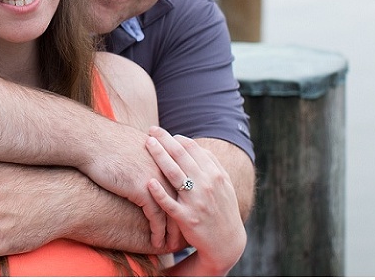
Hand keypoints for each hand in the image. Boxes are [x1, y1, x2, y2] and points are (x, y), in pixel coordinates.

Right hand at [74, 121, 181, 249]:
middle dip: (183, 218)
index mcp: (164, 155)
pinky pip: (157, 218)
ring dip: (173, 232)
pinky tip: (157, 243)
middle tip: (184, 236)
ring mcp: (156, 179)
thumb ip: (142, 152)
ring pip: (172, 211)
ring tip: (173, 246)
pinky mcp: (144, 190)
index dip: (183, 200)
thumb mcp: (131, 144)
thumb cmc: (104, 142)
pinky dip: (158, 233)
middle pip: (182, 199)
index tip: (183, 215)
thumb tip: (140, 156)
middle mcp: (165, 167)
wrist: (91, 140)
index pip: (181, 181)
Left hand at [145, 126, 245, 275]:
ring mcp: (196, 202)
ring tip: (147, 143)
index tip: (162, 132)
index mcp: (215, 174)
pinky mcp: (187, 219)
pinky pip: (170, 204)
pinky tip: (149, 182)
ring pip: (175, 174)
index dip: (176, 138)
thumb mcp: (223, 184)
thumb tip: (190, 143)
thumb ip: (210, 163)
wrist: (227, 243)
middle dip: (165, 141)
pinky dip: (160, 193)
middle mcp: (207, 185)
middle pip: (182, 157)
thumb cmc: (221, 209)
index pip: (193, 149)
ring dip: (160, 156)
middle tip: (151, 130)